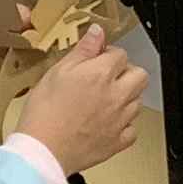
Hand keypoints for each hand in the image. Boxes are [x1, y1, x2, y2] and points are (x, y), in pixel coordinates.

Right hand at [19, 28, 147, 175]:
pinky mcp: (118, 142)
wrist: (42, 151)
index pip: (120, 54)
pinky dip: (123, 125)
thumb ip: (83, 50)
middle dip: (126, 72)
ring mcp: (120, 120)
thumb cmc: (44, 113)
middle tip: (107, 77)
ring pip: (137, 101)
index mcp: (101, 74)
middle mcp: (117, 95)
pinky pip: (132, 129)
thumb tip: (97, 32)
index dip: (107, 54)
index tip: (97, 59)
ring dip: (125, 97)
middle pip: (139, 75)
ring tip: (103, 101)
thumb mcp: (57, 71)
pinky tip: (107, 123)